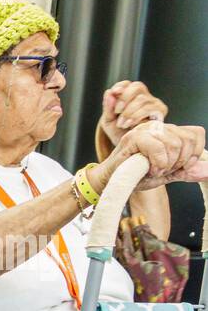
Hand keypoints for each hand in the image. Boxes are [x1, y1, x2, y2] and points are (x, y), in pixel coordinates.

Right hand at [91, 119, 206, 191]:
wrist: (111, 183)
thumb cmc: (135, 176)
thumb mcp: (167, 174)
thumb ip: (186, 171)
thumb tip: (207, 172)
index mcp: (168, 132)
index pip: (195, 133)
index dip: (195, 152)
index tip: (181, 167)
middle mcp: (158, 127)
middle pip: (187, 139)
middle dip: (179, 162)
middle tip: (164, 171)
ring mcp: (146, 130)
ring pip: (174, 144)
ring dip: (166, 164)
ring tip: (154, 170)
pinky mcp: (134, 137)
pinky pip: (158, 148)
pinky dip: (157, 164)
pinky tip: (149, 169)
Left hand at [99, 81, 168, 149]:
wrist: (130, 148)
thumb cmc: (119, 133)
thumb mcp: (109, 121)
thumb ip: (107, 108)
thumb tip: (109, 93)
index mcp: (130, 96)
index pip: (127, 84)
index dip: (121, 86)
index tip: (114, 92)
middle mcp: (144, 96)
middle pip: (137, 86)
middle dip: (125, 98)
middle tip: (117, 111)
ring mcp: (153, 103)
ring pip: (143, 98)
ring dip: (129, 111)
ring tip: (121, 123)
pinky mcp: (160, 111)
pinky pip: (151, 108)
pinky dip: (138, 115)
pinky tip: (130, 124)